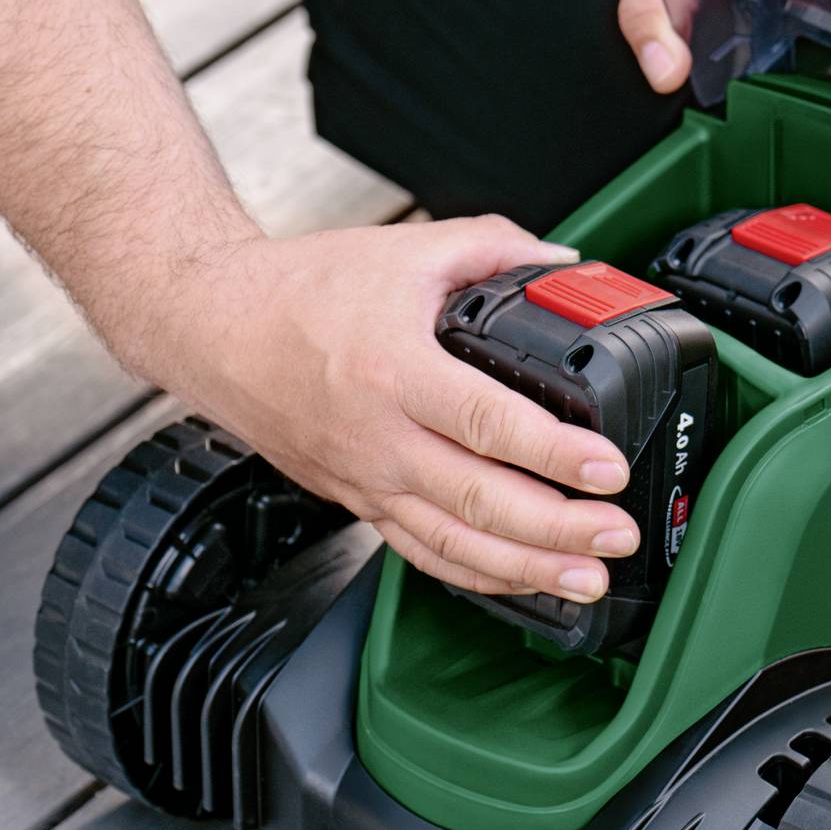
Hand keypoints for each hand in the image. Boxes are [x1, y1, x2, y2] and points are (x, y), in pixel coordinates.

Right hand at [145, 217, 640, 600]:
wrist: (213, 327)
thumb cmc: (300, 292)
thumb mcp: (404, 251)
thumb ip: (491, 248)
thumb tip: (562, 263)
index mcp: (394, 370)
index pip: (487, 422)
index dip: (554, 452)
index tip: (608, 468)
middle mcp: (379, 438)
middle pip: (479, 499)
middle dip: (559, 528)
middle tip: (617, 534)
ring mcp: (367, 480)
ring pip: (454, 544)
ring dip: (527, 569)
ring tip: (588, 578)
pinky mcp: (358, 502)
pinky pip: (422, 554)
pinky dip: (477, 576)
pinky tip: (524, 581)